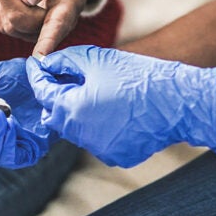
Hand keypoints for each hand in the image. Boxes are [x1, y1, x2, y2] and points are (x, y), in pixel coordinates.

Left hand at [0, 0, 104, 56]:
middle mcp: (58, 23)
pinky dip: (0, 3)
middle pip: (23, 21)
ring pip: (10, 25)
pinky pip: (4, 23)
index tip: (40, 56)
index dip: (49, 40)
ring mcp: (41, 31)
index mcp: (71, 3)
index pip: (58, 25)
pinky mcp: (25, 32)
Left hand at [27, 45, 215, 168]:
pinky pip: (99, 140)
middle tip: (70, 78)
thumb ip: (64, 61)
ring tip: (101, 93)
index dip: (39, 77)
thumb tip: (44, 63)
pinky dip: (101, 127)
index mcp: (72, 109)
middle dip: (58, 97)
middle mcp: (81, 136)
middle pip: (57, 115)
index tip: (38, 66)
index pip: (43, 93)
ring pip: (77, 129)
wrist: (176, 101)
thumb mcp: (97, 59)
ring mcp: (99, 150)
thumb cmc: (137, 75)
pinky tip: (119, 111)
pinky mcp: (116, 157)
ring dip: (80, 112)